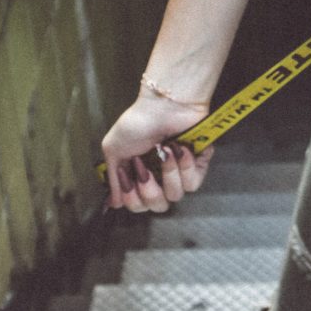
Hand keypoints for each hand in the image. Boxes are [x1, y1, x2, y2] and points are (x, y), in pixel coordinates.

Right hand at [102, 92, 213, 212]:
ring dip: (168, 173)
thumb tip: (115, 204)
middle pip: (158, 206)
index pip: (138, 205)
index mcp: (138, 175)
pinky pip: (194, 182)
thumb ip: (113, 179)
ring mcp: (178, 172)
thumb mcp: (113, 149)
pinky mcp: (197, 165)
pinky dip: (186, 167)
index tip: (130, 180)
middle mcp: (159, 177)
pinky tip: (180, 150)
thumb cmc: (138, 122)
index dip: (134, 200)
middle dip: (150, 191)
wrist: (164, 104)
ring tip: (165, 151)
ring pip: (176, 195)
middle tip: (145, 169)